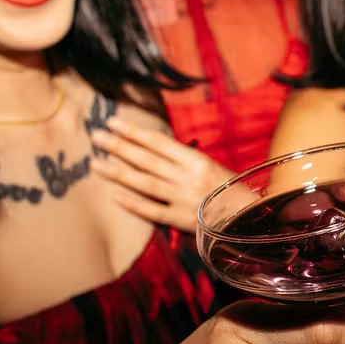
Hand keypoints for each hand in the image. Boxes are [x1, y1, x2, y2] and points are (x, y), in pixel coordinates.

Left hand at [90, 118, 233, 231]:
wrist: (249, 218)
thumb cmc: (228, 190)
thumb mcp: (209, 167)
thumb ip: (182, 160)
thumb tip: (149, 149)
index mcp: (197, 160)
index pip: (158, 142)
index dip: (134, 132)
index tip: (112, 123)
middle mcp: (188, 177)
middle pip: (147, 160)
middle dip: (119, 147)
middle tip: (95, 137)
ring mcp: (184, 199)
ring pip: (145, 183)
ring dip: (118, 173)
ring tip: (95, 164)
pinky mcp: (182, 220)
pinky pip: (153, 211)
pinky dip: (133, 204)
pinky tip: (115, 196)